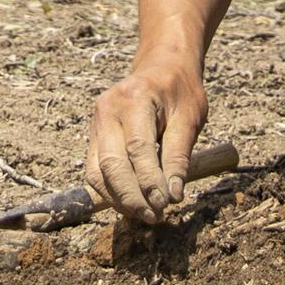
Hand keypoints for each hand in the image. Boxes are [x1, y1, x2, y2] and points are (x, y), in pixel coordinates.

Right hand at [87, 56, 211, 224]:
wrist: (162, 67)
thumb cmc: (180, 91)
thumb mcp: (190, 118)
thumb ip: (179, 156)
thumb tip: (173, 196)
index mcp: (134, 99)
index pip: (138, 149)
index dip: (150, 182)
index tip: (166, 204)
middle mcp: (107, 110)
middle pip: (112, 164)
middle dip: (132, 197)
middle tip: (154, 217)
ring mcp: (96, 123)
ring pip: (97, 173)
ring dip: (119, 199)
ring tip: (145, 214)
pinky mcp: (94, 135)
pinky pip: (95, 171)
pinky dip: (111, 192)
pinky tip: (132, 203)